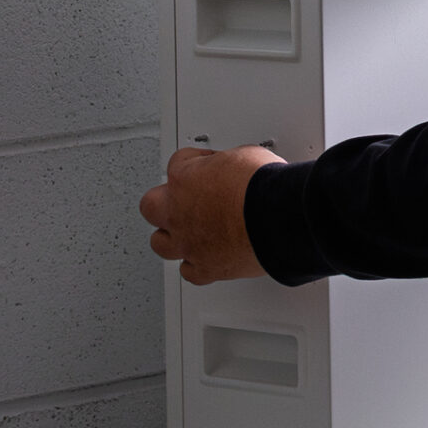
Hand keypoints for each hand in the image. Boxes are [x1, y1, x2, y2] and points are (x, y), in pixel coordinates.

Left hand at [140, 146, 278, 284]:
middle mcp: (178, 211)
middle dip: (164, 203)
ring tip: (185, 233)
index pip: (178, 164)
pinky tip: (205, 259)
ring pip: (160, 243)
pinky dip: (197, 265)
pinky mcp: (206, 267)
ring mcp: (188, 242)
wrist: (276, 217)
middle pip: (151, 206)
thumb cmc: (261, 186)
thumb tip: (238, 168)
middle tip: (182, 200)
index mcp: (185, 178)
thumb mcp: (246, 155)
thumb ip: (230, 164)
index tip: (208, 166)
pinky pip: (190, 272)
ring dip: (171, 237)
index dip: (194, 164)